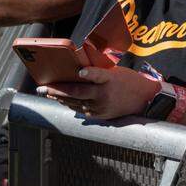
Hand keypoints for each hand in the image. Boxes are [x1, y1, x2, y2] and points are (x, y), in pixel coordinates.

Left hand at [37, 66, 158, 120]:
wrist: (143, 100)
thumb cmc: (128, 82)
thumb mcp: (116, 72)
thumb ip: (99, 72)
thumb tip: (78, 70)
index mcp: (110, 80)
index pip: (99, 75)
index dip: (89, 73)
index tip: (80, 70)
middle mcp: (104, 94)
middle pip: (78, 92)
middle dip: (57, 89)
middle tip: (42, 87)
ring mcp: (100, 107)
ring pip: (74, 102)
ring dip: (59, 97)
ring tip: (47, 92)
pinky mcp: (98, 115)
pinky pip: (79, 109)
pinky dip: (68, 103)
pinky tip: (60, 99)